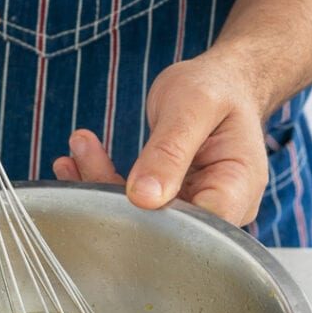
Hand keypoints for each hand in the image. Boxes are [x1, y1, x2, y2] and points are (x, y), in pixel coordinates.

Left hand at [53, 52, 268, 225]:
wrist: (221, 84)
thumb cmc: (217, 88)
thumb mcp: (193, 106)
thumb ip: (170, 150)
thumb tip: (143, 198)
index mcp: (238, 187)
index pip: (201, 228)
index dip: (157, 222)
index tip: (120, 193)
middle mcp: (220, 207)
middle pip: (165, 226)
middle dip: (114, 199)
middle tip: (74, 164)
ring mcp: (194, 209)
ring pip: (142, 216)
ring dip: (101, 186)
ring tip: (73, 154)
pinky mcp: (170, 204)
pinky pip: (133, 203)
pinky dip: (103, 181)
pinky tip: (76, 161)